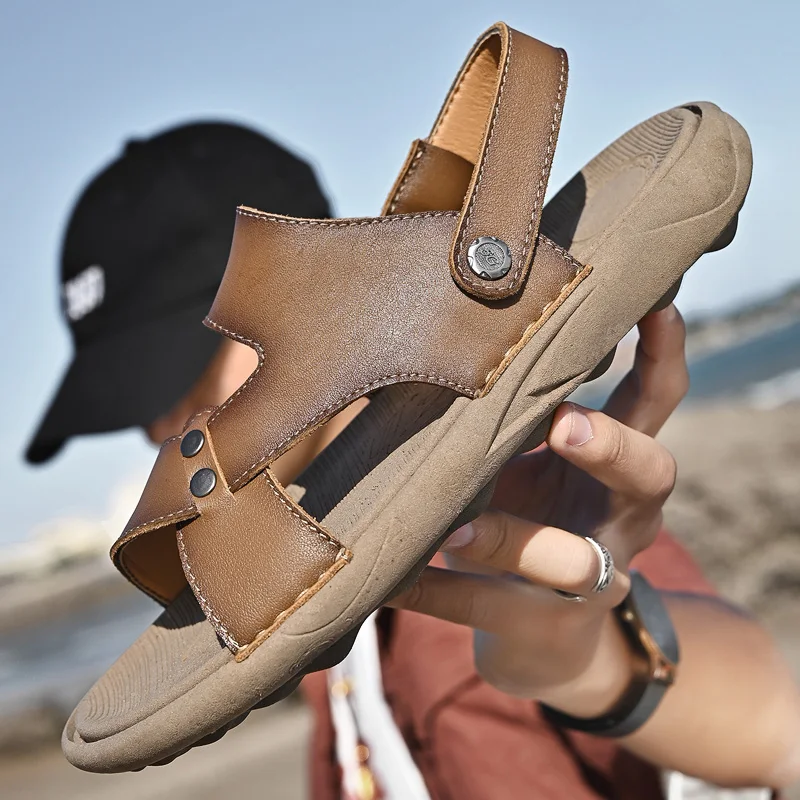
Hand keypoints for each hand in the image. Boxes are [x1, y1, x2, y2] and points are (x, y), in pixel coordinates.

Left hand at [390, 305, 687, 716]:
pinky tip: (388, 581)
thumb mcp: (533, 467)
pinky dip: (435, 591)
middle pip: (649, 475)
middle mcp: (624, 519)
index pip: (657, 402)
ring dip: (513, 539)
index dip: (663, 356)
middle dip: (611, 447)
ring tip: (456, 530)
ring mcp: (594, 581)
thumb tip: (452, 344)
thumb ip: (514, 420)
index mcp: (620, 467)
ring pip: (573, 562)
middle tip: (564, 423)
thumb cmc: (536, 522)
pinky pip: (489, 609)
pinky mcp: (545, 628)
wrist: (547, 637)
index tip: (656, 306)